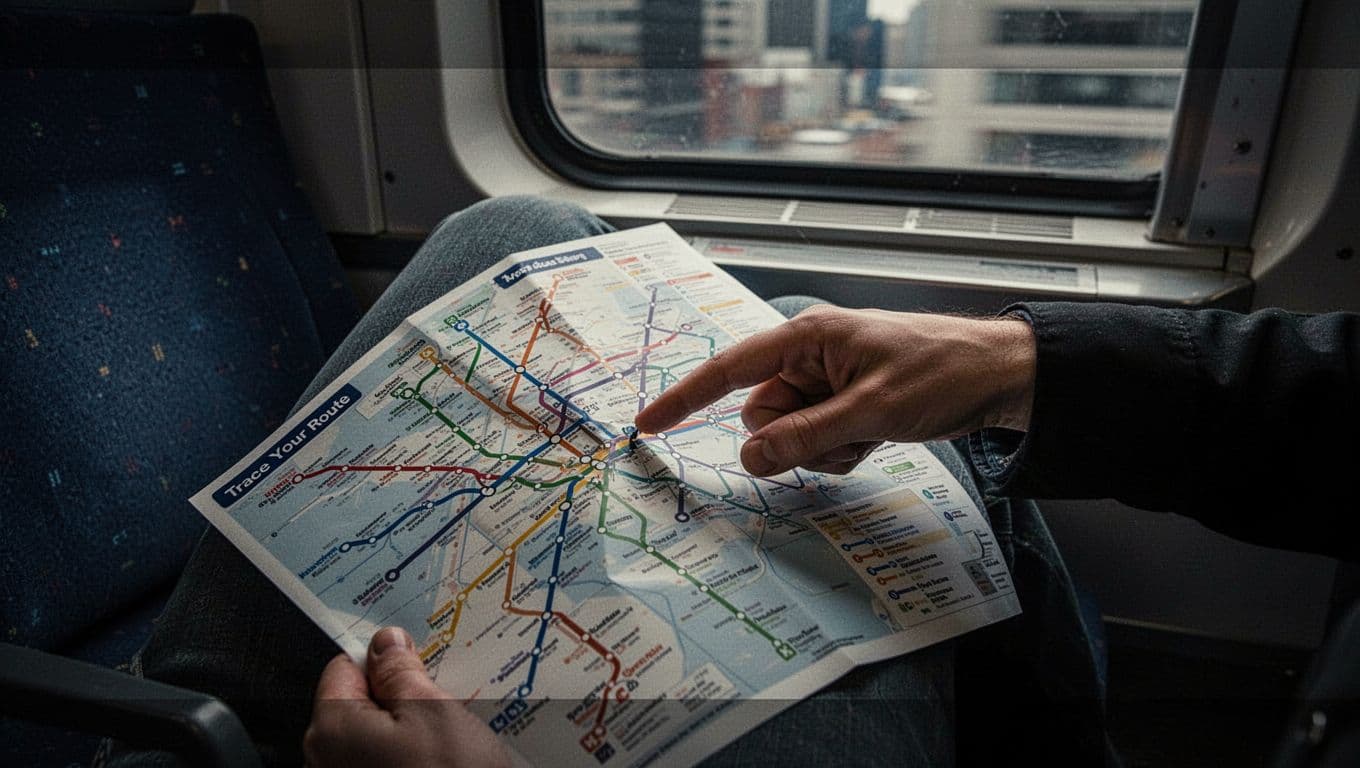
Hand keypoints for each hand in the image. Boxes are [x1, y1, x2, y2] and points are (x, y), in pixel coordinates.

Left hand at [304, 627, 510, 767]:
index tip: (415, 665)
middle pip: (357, 707)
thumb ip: (400, 671)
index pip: (343, 667)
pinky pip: (380, 766)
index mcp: (331, 728)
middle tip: (440, 709)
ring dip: (406, 735)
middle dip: (398, 701)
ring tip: (446, 746)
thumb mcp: (432, 710)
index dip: (383, 662)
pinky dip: (406, 761)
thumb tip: (384, 644)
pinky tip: (438, 767)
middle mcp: (323, 763)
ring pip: (372, 740)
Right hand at [635, 305, 1034, 475]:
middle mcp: (809, 357)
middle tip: (844, 433)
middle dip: (793, 436)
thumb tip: (748, 456)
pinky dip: (839, 450)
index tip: (648, 423)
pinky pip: (815, 443)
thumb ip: (806, 435)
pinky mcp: (843, 406)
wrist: (998, 378)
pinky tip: (877, 438)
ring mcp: (826, 384)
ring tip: (871, 432)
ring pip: (788, 435)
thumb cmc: (941, 371)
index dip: (686, 397)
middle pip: (760, 414)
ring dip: (823, 447)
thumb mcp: (872, 409)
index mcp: (807, 336)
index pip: (731, 369)